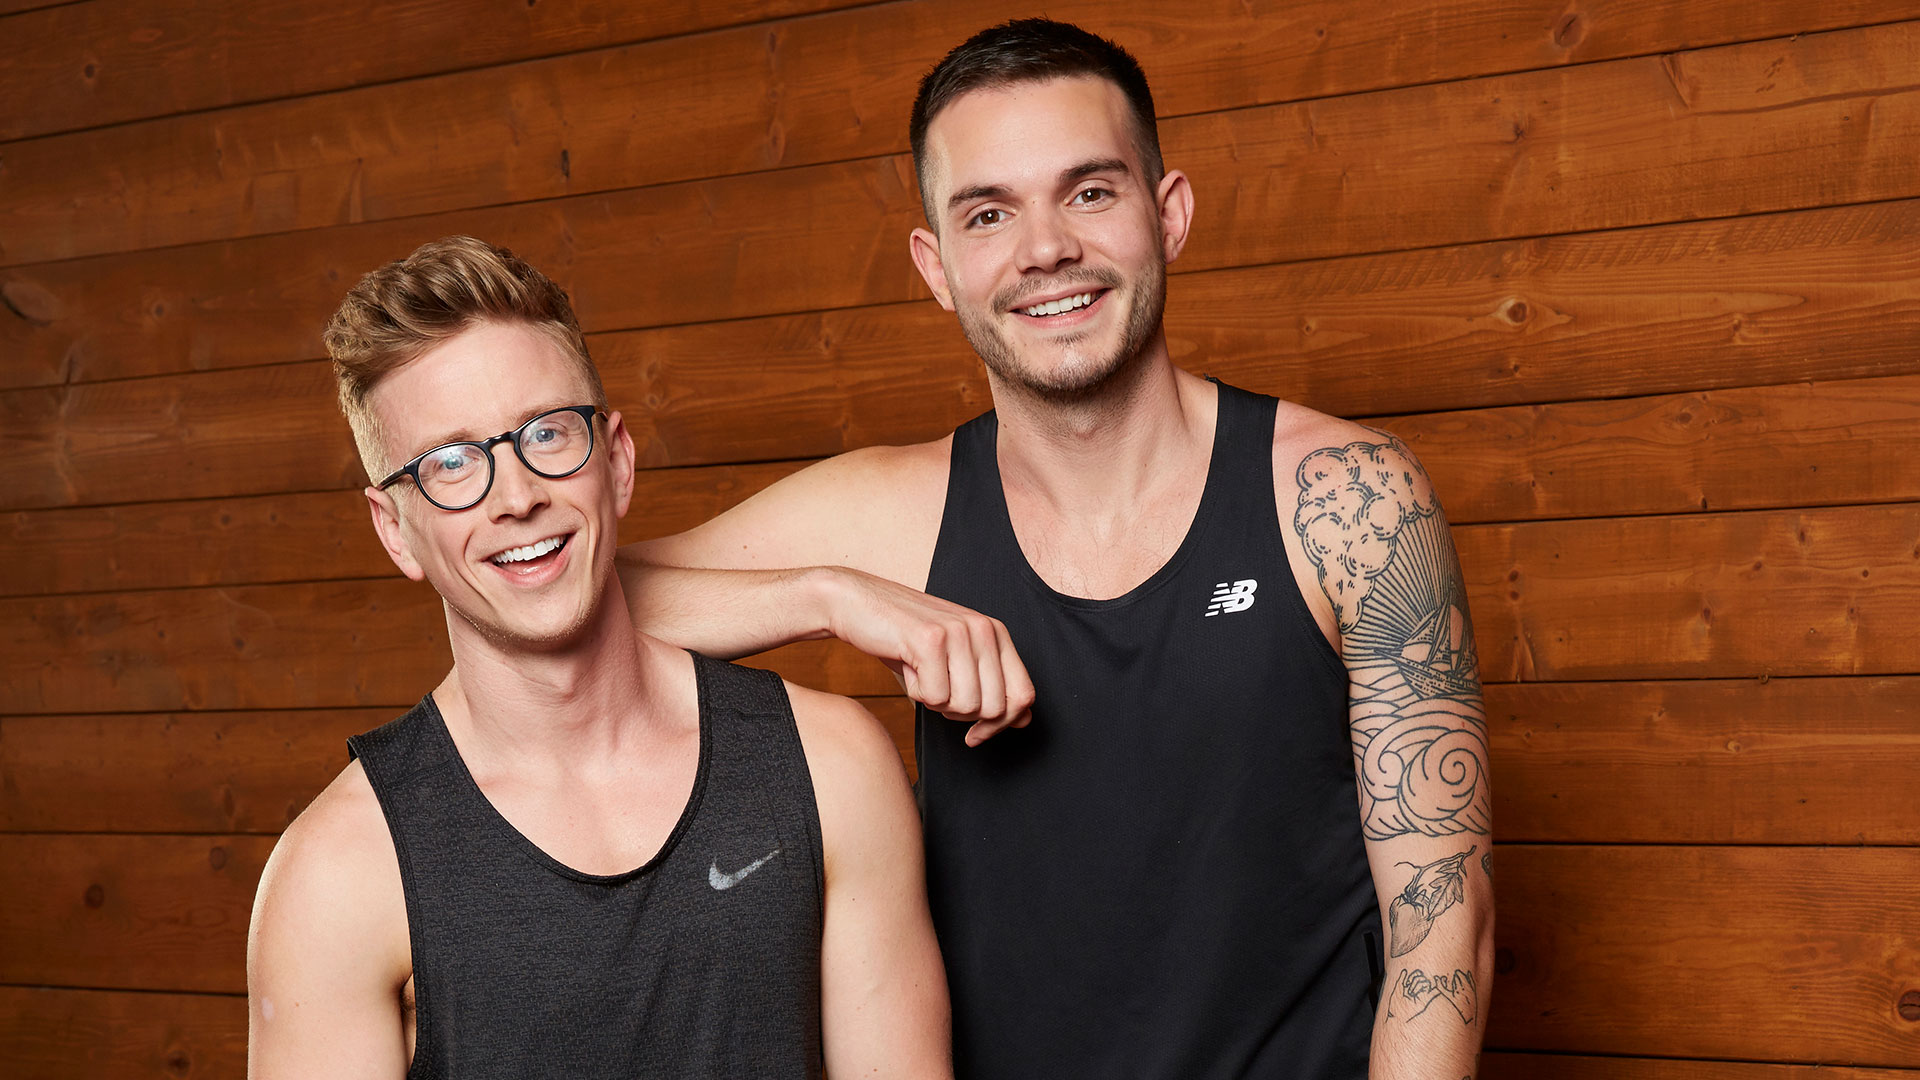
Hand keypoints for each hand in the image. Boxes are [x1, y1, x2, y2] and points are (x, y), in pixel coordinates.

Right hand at [818, 568, 1034, 744]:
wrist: (856, 603)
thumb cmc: (905, 640)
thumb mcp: (955, 662)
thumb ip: (992, 687)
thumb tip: (1024, 721)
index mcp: (996, 633)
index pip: (1024, 695)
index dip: (1001, 724)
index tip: (974, 734)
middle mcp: (984, 629)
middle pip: (995, 708)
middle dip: (962, 715)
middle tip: (936, 691)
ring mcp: (959, 632)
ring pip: (966, 706)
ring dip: (937, 702)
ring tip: (921, 674)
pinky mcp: (930, 640)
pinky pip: (935, 697)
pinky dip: (916, 693)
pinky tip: (908, 667)